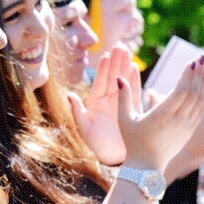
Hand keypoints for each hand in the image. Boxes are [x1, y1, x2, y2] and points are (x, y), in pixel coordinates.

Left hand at [69, 44, 140, 164]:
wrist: (113, 157)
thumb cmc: (96, 144)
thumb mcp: (84, 126)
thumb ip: (77, 111)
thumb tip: (69, 95)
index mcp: (95, 102)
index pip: (100, 81)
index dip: (103, 68)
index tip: (106, 54)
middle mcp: (108, 99)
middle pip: (113, 76)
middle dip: (116, 61)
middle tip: (120, 45)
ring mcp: (120, 103)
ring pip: (123, 80)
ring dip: (125, 65)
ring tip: (128, 51)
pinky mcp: (132, 109)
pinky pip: (134, 91)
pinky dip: (134, 79)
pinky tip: (135, 68)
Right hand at [118, 56, 203, 172]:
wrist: (146, 165)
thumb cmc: (132, 141)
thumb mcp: (124, 119)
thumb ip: (122, 97)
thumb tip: (119, 78)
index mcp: (162, 116)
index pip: (180, 92)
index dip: (187, 76)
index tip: (191, 62)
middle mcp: (177, 121)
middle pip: (193, 93)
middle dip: (199, 74)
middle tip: (202, 58)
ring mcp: (186, 127)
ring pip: (200, 101)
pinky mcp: (189, 131)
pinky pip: (200, 110)